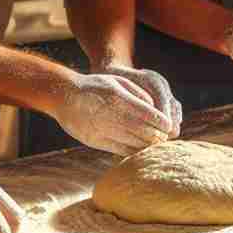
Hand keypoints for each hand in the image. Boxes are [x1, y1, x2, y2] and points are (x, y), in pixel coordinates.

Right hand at [53, 71, 177, 153]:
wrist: (64, 95)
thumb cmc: (95, 86)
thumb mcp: (117, 81)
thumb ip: (138, 93)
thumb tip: (155, 107)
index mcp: (118, 98)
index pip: (147, 114)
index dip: (161, 122)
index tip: (168, 125)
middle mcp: (110, 116)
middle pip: (143, 131)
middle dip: (157, 135)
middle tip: (165, 136)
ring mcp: (102, 130)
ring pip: (133, 143)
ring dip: (147, 144)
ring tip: (155, 142)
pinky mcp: (95, 141)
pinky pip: (120, 150)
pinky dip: (133, 151)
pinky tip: (140, 148)